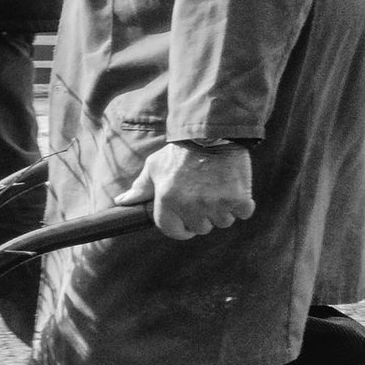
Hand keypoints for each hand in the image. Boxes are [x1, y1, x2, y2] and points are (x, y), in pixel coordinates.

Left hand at [114, 143, 255, 239]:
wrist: (212, 134)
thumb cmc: (179, 153)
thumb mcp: (154, 167)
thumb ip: (140, 188)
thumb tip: (121, 202)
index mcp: (167, 199)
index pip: (172, 231)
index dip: (179, 228)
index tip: (185, 220)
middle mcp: (191, 205)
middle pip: (200, 228)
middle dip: (202, 215)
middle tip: (202, 193)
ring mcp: (216, 204)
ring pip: (222, 222)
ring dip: (221, 209)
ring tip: (216, 186)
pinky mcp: (238, 200)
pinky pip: (242, 213)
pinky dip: (241, 204)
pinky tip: (232, 186)